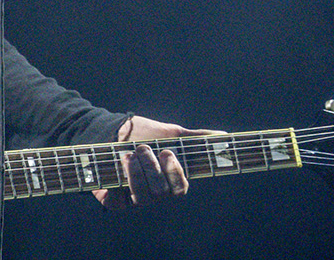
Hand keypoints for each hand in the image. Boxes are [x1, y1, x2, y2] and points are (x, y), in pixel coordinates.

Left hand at [94, 115, 218, 210]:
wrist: (108, 132)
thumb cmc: (143, 135)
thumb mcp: (169, 133)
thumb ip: (196, 138)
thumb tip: (224, 136)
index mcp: (170, 182)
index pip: (180, 190)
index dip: (174, 174)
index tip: (167, 152)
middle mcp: (154, 194)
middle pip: (161, 194)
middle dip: (151, 169)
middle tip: (142, 148)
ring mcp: (134, 199)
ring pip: (142, 199)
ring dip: (135, 174)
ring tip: (127, 155)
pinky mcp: (113, 201)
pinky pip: (117, 203)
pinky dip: (115, 186)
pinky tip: (114, 167)